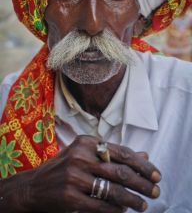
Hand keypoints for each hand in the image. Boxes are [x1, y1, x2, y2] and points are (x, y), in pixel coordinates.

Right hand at [29, 135, 160, 212]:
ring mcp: (74, 176)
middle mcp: (81, 156)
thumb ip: (114, 154)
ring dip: (133, 199)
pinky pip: (101, 206)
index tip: (155, 173)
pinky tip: (124, 210)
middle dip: (142, 182)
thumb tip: (144, 155)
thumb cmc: (64, 167)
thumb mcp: (87, 154)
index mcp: (87, 142)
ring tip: (144, 204)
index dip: (141, 164)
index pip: (122, 152)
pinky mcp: (70, 197)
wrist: (34, 186)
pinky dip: (116, 210)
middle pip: (120, 171)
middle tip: (155, 190)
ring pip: (113, 190)